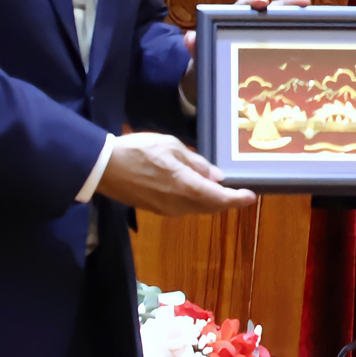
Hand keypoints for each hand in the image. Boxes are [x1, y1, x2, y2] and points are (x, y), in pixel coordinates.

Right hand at [98, 132, 256, 216]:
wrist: (104, 168)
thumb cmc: (139, 151)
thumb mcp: (171, 146)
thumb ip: (195, 162)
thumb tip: (215, 176)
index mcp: (186, 187)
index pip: (219, 198)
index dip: (236, 199)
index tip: (251, 196)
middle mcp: (180, 204)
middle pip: (209, 206)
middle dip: (225, 201)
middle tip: (238, 192)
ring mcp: (167, 210)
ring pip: (196, 208)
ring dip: (209, 200)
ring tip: (218, 188)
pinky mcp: (156, 210)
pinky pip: (182, 207)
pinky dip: (194, 200)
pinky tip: (194, 189)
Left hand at [182, 0, 311, 102]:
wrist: (214, 82)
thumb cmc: (209, 65)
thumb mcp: (201, 60)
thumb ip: (197, 49)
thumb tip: (190, 38)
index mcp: (233, 22)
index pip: (244, 6)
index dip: (253, 2)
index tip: (261, 2)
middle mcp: (253, 24)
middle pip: (271, 9)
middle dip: (287, 3)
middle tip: (301, 2)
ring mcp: (267, 35)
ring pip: (284, 22)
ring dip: (299, 15)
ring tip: (313, 12)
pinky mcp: (276, 48)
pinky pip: (290, 39)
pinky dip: (303, 35)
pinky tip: (319, 38)